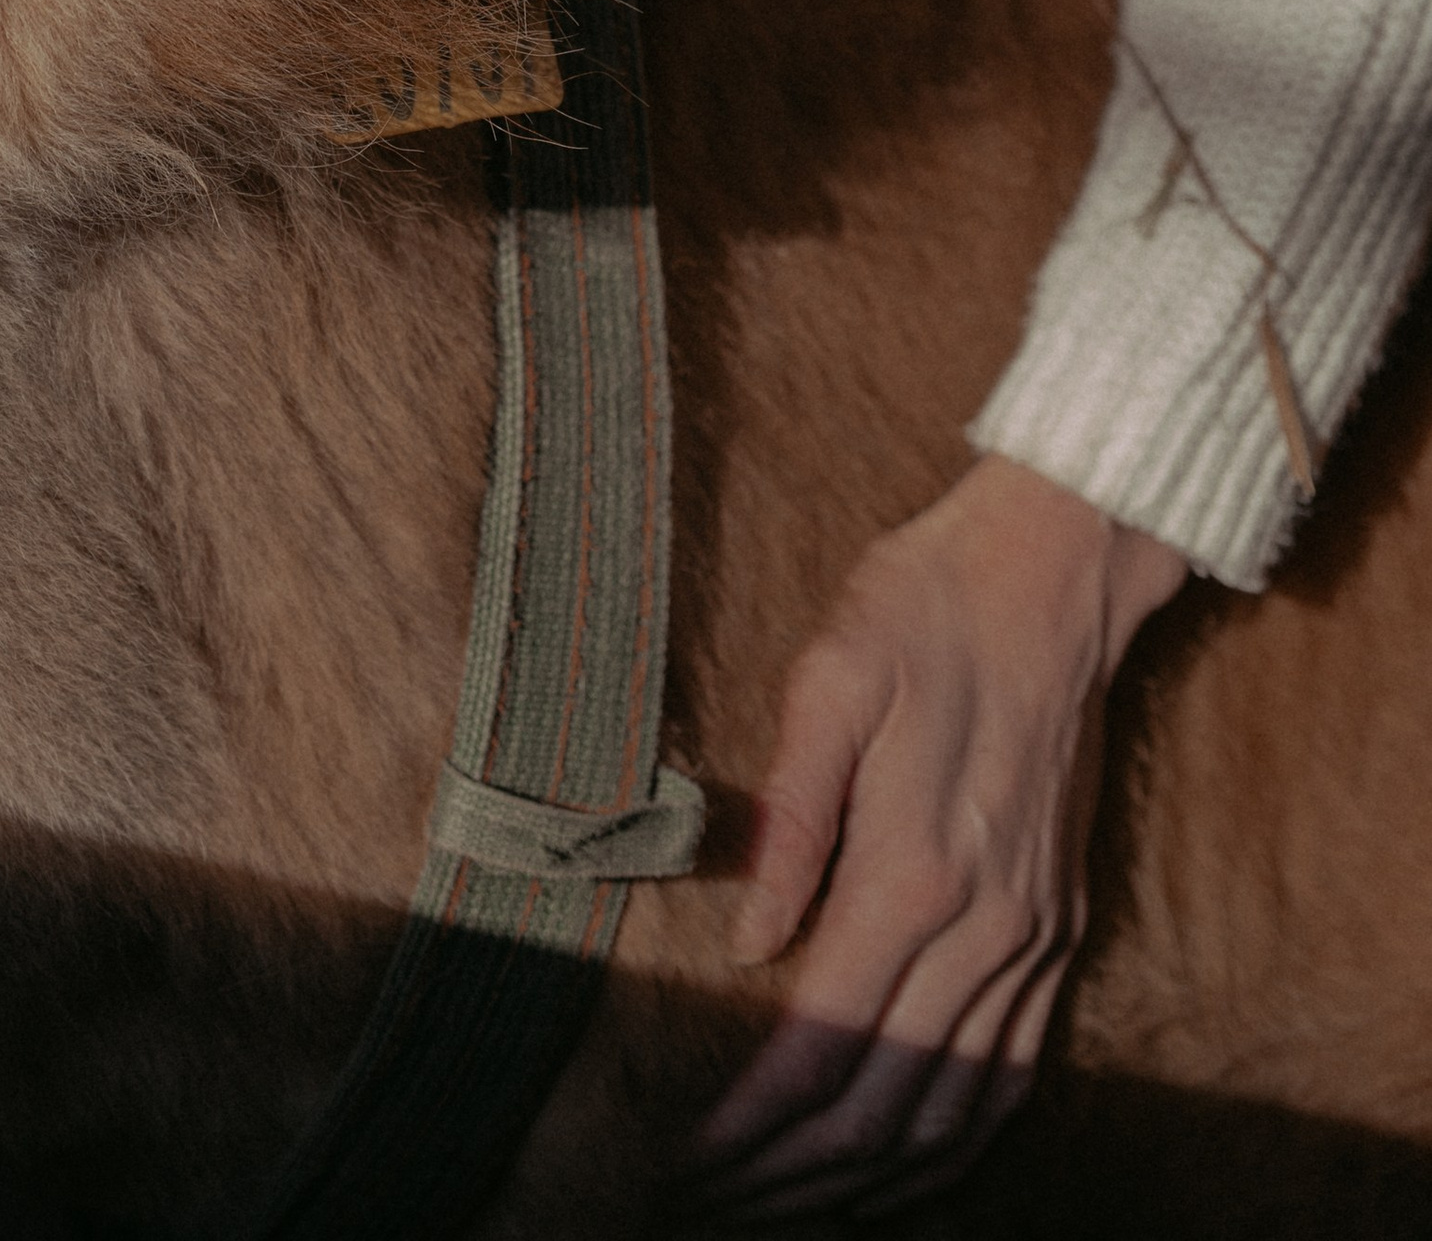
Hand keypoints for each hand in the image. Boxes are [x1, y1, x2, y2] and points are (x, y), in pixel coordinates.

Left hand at [683, 455, 1186, 1217]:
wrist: (1052, 575)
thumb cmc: (923, 607)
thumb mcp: (831, 677)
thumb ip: (788, 816)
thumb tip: (747, 944)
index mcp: (915, 869)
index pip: (826, 1039)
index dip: (755, 1119)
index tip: (693, 1160)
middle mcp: (985, 926)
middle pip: (887, 1099)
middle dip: (797, 1171)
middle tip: (719, 1200)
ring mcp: (1033, 937)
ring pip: (956, 1108)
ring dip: (874, 1175)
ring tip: (792, 1201)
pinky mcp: (1060, 928)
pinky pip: (1014, 1071)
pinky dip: (957, 1137)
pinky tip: (908, 1161)